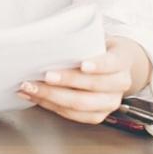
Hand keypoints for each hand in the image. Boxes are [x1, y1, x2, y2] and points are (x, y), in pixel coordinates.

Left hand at [17, 35, 152, 124]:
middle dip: (67, 81)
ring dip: (52, 96)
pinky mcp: (98, 115)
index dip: (99, 65)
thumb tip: (50, 37)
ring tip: (31, 87)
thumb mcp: (95, 38)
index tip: (83, 64)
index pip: (112, 63)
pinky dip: (50, 106)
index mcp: (121, 60)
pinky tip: (34, 96)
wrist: (112, 66)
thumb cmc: (97, 50)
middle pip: (94, 86)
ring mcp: (110, 102)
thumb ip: (79, 40)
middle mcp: (120, 83)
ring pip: (81, 104)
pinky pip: (73, 115)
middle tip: (45, 76)